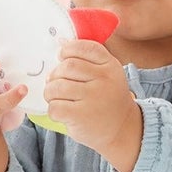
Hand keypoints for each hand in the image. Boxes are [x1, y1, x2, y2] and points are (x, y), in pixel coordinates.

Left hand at [44, 39, 142, 169]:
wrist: (121, 129)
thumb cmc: (107, 99)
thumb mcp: (107, 75)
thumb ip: (87, 59)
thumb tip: (60, 42)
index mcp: (110, 66)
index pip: (84, 48)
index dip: (67, 50)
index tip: (62, 57)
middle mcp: (104, 80)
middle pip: (67, 66)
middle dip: (55, 74)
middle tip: (56, 83)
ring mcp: (93, 98)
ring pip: (56, 87)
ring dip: (50, 92)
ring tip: (56, 98)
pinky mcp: (81, 116)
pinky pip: (55, 107)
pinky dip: (53, 109)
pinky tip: (63, 112)